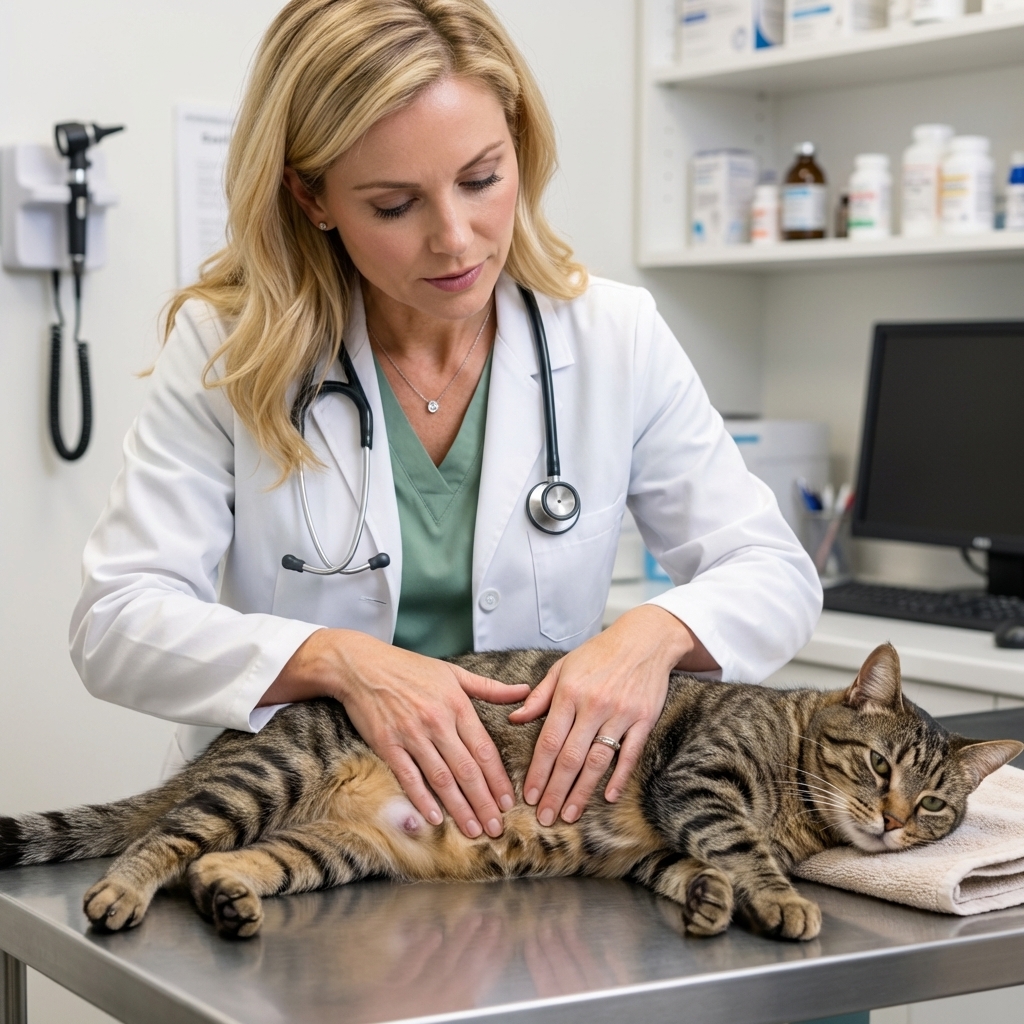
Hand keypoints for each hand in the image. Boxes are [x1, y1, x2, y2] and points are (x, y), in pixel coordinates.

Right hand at [264, 629, 529, 838]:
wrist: (362, 666)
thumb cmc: (409, 668)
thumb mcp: (453, 673)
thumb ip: (490, 688)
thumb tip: (524, 692)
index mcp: (457, 704)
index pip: (484, 749)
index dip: (497, 779)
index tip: (508, 802)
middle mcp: (437, 722)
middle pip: (466, 769)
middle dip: (483, 802)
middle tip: (496, 828)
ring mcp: (411, 734)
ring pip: (441, 778)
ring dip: (458, 808)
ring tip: (472, 830)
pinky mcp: (387, 744)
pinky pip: (408, 777)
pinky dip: (421, 799)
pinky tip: (434, 818)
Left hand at [508, 606, 716, 825]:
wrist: (644, 640)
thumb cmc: (598, 654)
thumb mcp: (563, 667)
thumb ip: (539, 696)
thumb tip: (514, 718)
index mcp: (570, 693)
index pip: (549, 740)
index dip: (538, 770)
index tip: (529, 795)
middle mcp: (594, 705)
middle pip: (571, 757)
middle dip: (555, 790)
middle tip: (545, 817)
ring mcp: (621, 713)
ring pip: (598, 760)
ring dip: (582, 791)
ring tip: (569, 814)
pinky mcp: (644, 719)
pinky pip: (630, 753)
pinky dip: (619, 776)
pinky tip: (607, 796)